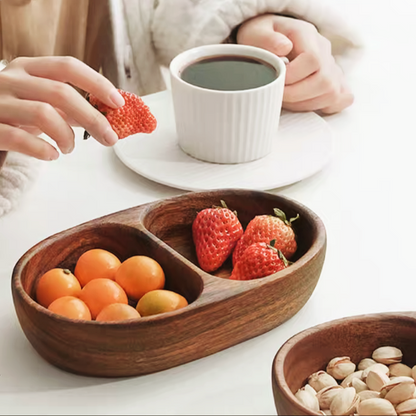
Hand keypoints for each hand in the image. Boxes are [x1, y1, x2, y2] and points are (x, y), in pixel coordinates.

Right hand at [0, 56, 124, 159]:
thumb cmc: (13, 113)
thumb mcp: (40, 103)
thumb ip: (68, 106)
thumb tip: (107, 115)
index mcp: (27, 68)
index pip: (67, 66)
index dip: (96, 83)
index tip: (118, 102)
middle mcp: (11, 79)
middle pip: (61, 93)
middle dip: (92, 118)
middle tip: (109, 138)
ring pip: (43, 114)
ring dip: (66, 136)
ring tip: (69, 148)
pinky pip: (19, 138)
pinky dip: (42, 150)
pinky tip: (52, 155)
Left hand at [237, 14, 353, 113]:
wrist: (269, 40)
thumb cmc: (262, 38)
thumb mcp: (257, 33)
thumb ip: (267, 40)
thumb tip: (284, 48)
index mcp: (307, 35)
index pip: (312, 60)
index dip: (292, 77)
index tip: (275, 82)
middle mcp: (324, 51)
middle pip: (325, 81)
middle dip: (297, 95)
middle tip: (278, 95)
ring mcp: (332, 67)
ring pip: (332, 93)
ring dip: (305, 104)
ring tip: (286, 100)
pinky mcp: (334, 81)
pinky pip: (343, 98)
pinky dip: (326, 106)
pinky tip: (307, 103)